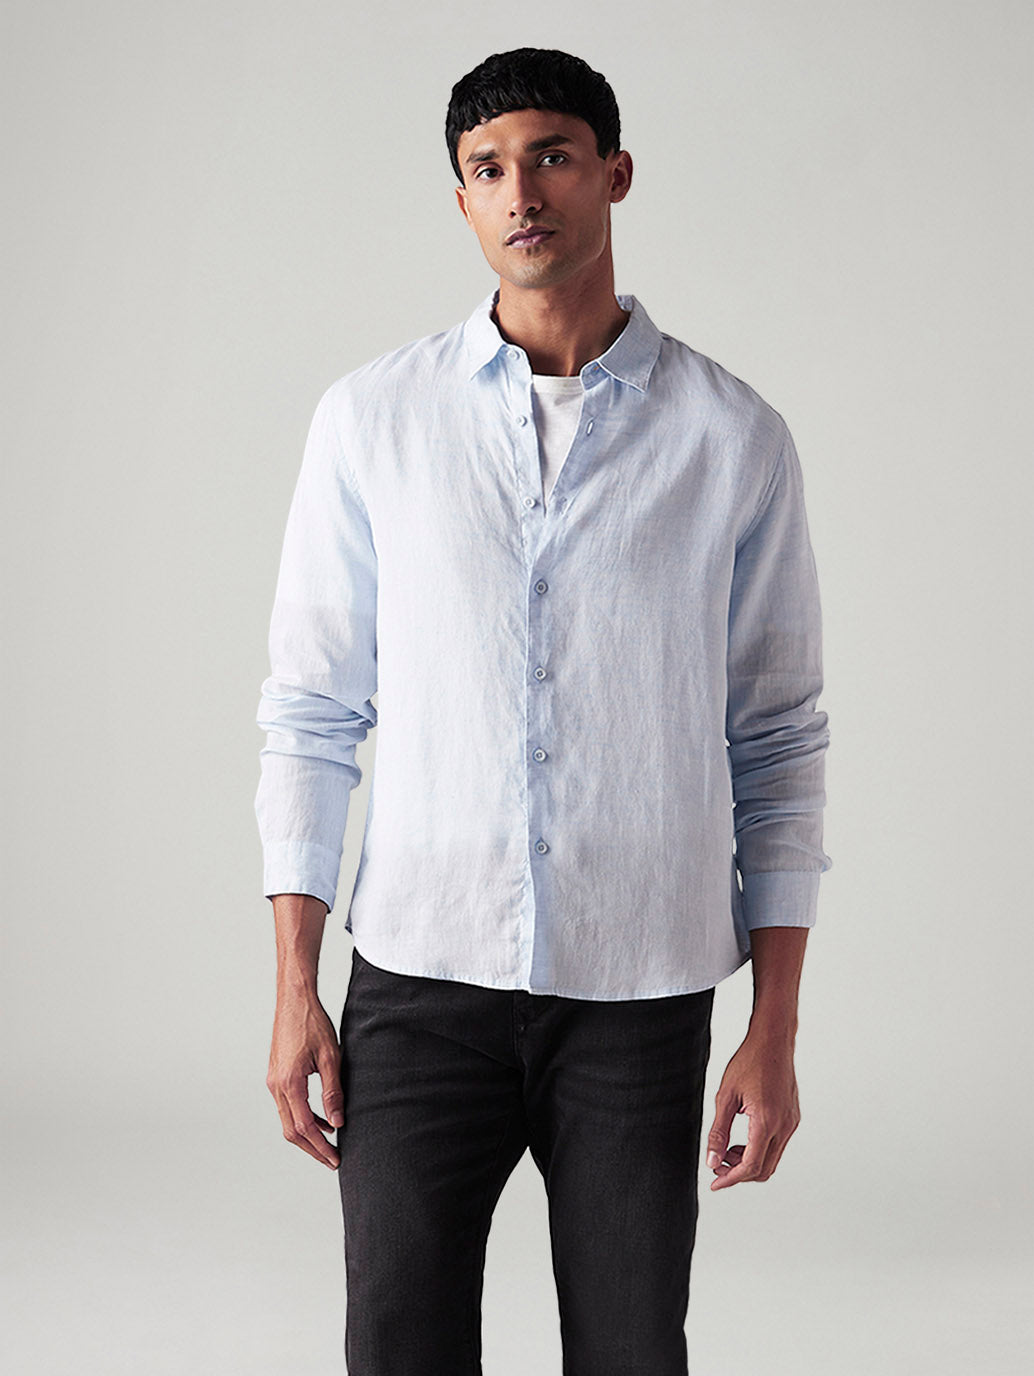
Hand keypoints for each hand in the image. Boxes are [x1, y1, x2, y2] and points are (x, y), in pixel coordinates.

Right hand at [267, 990, 343, 1169]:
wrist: (294, 1000)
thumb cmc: (312, 1023)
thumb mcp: (331, 1057)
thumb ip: (333, 1092)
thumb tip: (337, 1122)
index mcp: (289, 1083)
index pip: (304, 1127)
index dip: (320, 1146)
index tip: (335, 1158)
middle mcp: (276, 1086)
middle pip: (291, 1131)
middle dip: (312, 1149)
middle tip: (332, 1160)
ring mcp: (273, 1082)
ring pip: (287, 1120)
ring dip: (307, 1135)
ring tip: (330, 1142)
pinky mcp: (276, 1076)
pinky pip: (287, 1106)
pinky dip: (303, 1118)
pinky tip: (321, 1119)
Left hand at [705, 1025, 799, 1189]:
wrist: (773, 1042)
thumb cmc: (749, 1062)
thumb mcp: (725, 1096)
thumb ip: (718, 1131)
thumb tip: (712, 1160)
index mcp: (767, 1121)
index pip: (750, 1166)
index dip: (731, 1178)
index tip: (715, 1182)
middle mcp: (784, 1126)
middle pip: (764, 1169)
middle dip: (739, 1173)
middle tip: (718, 1165)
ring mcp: (791, 1122)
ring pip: (772, 1159)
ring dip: (749, 1162)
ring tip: (727, 1150)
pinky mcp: (793, 1118)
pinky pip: (777, 1145)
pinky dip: (760, 1150)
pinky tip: (742, 1139)